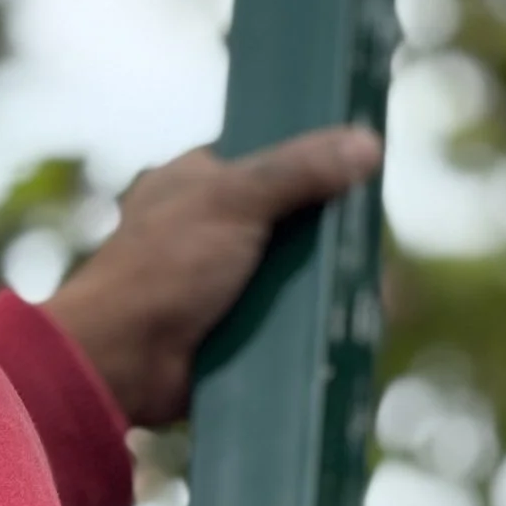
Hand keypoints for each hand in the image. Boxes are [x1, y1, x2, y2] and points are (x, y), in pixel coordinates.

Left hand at [41, 126, 382, 428]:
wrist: (121, 362)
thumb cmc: (166, 268)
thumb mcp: (233, 200)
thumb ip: (299, 170)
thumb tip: (367, 143)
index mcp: (198, 181)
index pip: (270, 162)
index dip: (316, 166)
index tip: (364, 176)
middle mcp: (211, 227)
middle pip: (293, 222)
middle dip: (334, 236)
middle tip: (372, 247)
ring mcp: (223, 282)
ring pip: (297, 275)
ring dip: (333, 285)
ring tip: (384, 293)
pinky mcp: (234, 330)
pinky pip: (289, 320)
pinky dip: (319, 322)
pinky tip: (358, 325)